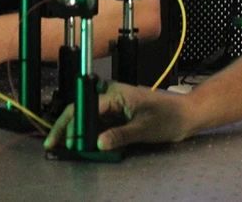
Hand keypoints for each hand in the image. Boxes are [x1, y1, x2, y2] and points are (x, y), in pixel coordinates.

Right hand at [44, 82, 194, 151]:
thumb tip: (99, 143)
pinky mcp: (117, 114)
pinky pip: (98, 124)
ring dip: (77, 132)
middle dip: (67, 128)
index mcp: (116, 94)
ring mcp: (113, 105)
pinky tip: (83, 146)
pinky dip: (89, 135)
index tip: (62, 140)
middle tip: (55, 146)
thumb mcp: (144, 129)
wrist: (186, 114)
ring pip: (87, 118)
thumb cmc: (169, 117)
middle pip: (81, 110)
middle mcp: (110, 96)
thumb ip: (120, 135)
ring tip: (65, 147)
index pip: (85, 107)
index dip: (70, 124)